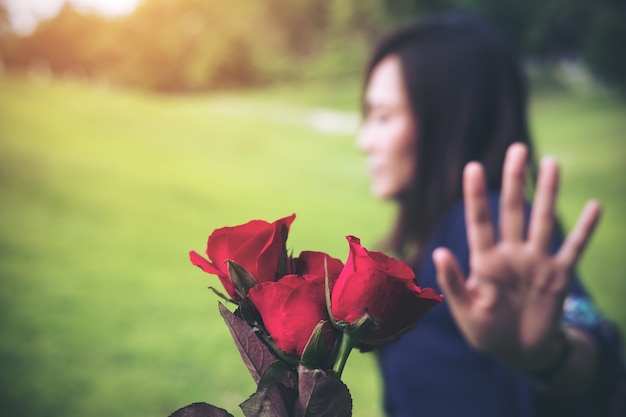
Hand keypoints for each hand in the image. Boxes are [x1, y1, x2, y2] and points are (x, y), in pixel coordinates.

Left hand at [433, 143, 600, 370]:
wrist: (518, 351)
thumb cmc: (485, 331)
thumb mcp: (465, 309)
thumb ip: (452, 282)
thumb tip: (438, 251)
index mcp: (485, 261)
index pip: (479, 222)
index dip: (475, 196)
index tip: (472, 167)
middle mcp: (511, 254)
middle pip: (512, 210)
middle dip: (514, 180)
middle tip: (518, 149)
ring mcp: (536, 262)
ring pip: (543, 220)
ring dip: (547, 192)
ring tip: (551, 162)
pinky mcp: (558, 276)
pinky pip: (574, 248)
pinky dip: (585, 229)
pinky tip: (594, 206)